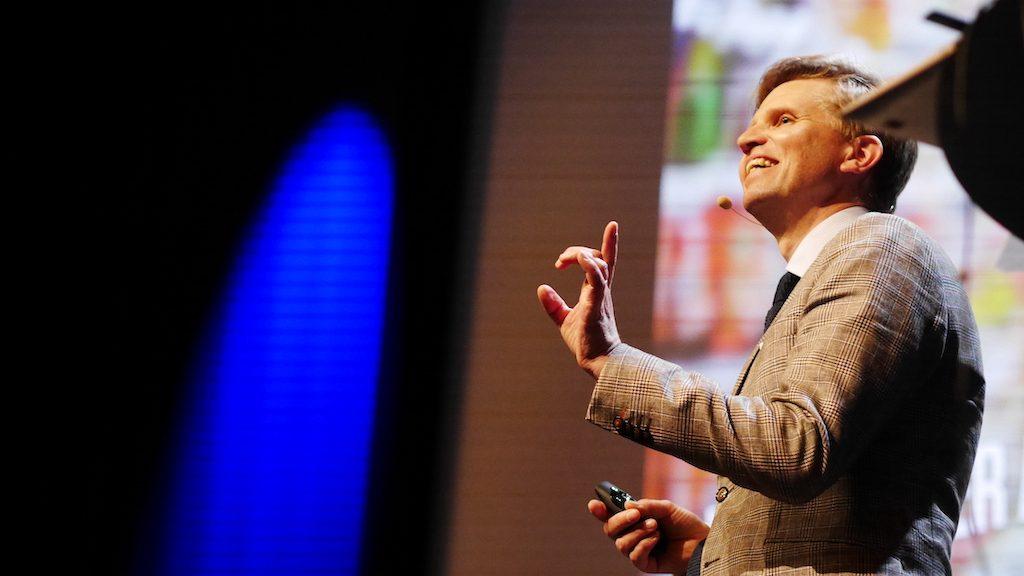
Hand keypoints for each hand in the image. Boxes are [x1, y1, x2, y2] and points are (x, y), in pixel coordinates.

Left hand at [537, 221, 620, 378]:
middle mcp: (601, 290)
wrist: (598, 360)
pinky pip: (598, 282)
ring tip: (564, 259)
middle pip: (598, 258)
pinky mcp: (597, 306)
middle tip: (559, 261)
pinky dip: (590, 267)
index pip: (602, 262)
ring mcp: (601, 297)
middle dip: (578, 251)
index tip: (588, 242)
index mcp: (595, 291)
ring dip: (583, 255)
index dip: (607, 243)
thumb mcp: (565, 319)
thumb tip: (542, 287)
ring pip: (599, 265)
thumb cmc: (586, 341)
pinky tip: (582, 259)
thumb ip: (554, 304)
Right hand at [588, 498, 708, 573]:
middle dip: (619, 520)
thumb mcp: (666, 508)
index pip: (611, 515)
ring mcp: (638, 549)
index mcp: (635, 519)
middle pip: (609, 530)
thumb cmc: (684, 524)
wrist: (702, 542)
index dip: (600, 510)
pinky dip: (644, 544)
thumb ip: (646, 506)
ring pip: (621, 543)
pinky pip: (633, 555)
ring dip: (637, 532)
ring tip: (655, 527)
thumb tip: (626, 506)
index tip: (594, 504)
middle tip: (635, 515)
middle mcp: (633, 534)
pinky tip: (656, 539)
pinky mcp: (645, 564)